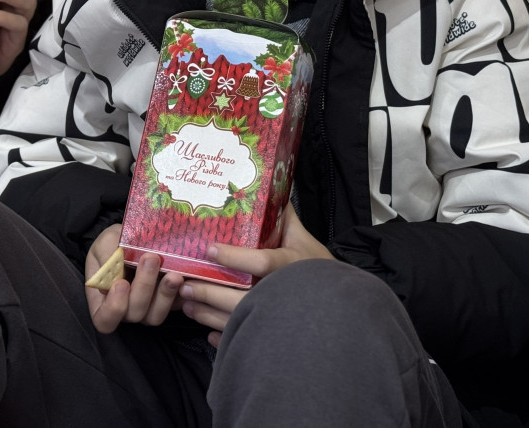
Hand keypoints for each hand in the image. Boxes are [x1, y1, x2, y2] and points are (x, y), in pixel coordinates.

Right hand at [85, 224, 182, 332]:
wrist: (136, 237)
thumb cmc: (114, 244)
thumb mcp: (106, 243)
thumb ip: (107, 258)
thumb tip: (114, 276)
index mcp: (104, 301)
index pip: (105, 320)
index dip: (113, 309)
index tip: (121, 284)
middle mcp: (126, 310)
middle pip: (134, 314)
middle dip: (143, 287)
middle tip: (151, 259)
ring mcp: (148, 309)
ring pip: (156, 315)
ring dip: (164, 294)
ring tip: (173, 273)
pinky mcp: (170, 303)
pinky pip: (177, 306)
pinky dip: (181, 293)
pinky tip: (186, 276)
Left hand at [180, 205, 331, 346]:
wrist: (342, 307)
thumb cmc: (320, 270)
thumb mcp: (305, 241)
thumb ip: (285, 218)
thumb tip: (269, 189)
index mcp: (291, 266)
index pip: (261, 263)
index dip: (234, 258)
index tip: (210, 250)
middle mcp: (281, 295)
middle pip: (240, 298)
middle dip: (210, 292)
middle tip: (186, 285)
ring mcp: (276, 319)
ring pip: (236, 320)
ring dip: (208, 314)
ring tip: (186, 305)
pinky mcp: (273, 336)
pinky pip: (244, 339)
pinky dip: (224, 338)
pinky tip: (209, 333)